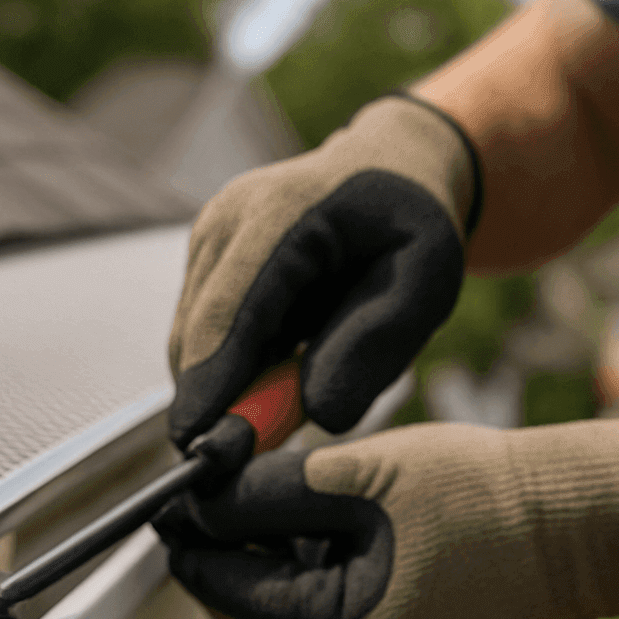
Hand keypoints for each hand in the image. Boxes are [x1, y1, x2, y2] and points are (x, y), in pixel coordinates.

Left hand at [156, 418, 618, 618]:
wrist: (583, 521)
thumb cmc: (476, 491)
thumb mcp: (352, 478)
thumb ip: (259, 497)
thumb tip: (191, 507)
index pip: (237, 604)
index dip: (196, 556)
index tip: (169, 518)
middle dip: (237, 573)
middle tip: (213, 517)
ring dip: (282, 592)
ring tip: (277, 528)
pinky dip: (328, 610)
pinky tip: (329, 558)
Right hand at [167, 95, 479, 448]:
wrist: (388, 167)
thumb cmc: (412, 225)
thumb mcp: (426, 281)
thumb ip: (376, 344)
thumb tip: (317, 414)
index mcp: (282, 212)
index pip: (229, 312)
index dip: (210, 385)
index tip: (200, 450)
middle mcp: (227, 219)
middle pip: (197, 335)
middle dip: (218, 402)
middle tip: (262, 452)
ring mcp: (205, 237)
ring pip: (192, 341)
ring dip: (230, 384)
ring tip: (294, 390)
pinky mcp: (201, 259)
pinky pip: (201, 333)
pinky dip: (233, 365)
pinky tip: (282, 361)